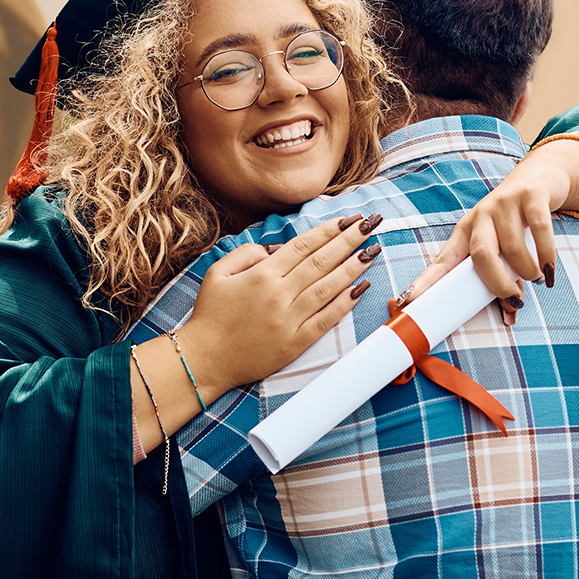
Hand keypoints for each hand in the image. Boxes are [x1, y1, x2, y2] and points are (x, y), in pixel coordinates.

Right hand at [179, 213, 381, 395]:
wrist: (205, 358)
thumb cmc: (210, 315)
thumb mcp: (217, 273)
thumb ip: (245, 254)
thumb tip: (274, 250)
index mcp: (261, 275)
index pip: (302, 246)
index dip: (328, 231)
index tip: (348, 220)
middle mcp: (279, 295)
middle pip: (321, 262)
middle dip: (348, 241)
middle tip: (369, 225)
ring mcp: (289, 320)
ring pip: (328, 288)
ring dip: (353, 267)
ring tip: (372, 251)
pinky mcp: (295, 343)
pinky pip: (325, 320)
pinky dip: (345, 304)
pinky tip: (361, 289)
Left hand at [401, 148, 578, 324]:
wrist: (539, 177)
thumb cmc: (516, 221)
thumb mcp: (504, 246)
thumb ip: (504, 276)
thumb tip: (511, 313)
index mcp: (465, 233)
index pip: (442, 261)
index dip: (426, 282)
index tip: (408, 300)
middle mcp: (480, 217)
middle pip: (480, 255)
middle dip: (497, 283)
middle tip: (514, 299)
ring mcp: (503, 204)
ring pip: (511, 247)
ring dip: (527, 270)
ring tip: (537, 279)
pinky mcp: (530, 196)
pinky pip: (538, 229)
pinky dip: (546, 254)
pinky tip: (549, 268)